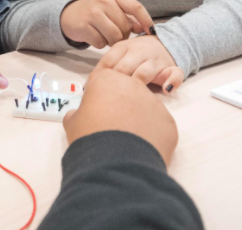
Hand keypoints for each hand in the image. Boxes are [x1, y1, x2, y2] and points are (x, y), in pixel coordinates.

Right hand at [60, 0, 154, 48]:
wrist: (69, 15)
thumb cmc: (96, 14)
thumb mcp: (112, 10)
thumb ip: (129, 18)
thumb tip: (145, 29)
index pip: (136, 7)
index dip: (146, 20)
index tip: (152, 32)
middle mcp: (104, 2)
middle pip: (125, 27)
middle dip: (123, 35)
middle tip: (113, 33)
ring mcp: (93, 13)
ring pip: (114, 37)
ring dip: (112, 41)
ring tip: (105, 36)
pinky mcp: (84, 26)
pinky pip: (101, 43)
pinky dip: (100, 44)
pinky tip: (94, 37)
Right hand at [62, 68, 177, 164]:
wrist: (117, 162)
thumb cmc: (90, 136)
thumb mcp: (72, 123)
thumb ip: (76, 113)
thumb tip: (78, 115)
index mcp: (107, 79)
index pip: (103, 80)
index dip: (98, 95)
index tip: (96, 110)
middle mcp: (133, 84)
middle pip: (126, 91)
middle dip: (120, 104)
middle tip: (112, 126)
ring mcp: (154, 102)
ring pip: (145, 108)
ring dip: (137, 119)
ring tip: (127, 140)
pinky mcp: (168, 120)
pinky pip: (158, 125)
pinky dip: (151, 134)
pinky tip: (142, 147)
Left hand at [97, 35, 183, 92]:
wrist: (165, 43)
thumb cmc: (136, 55)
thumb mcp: (121, 54)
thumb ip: (107, 67)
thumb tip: (86, 87)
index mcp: (123, 47)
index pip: (108, 62)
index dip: (100, 78)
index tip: (93, 92)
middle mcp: (139, 52)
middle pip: (123, 70)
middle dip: (115, 86)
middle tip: (108, 100)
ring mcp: (155, 60)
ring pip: (144, 73)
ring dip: (137, 85)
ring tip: (129, 100)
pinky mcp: (172, 68)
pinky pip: (175, 75)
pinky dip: (171, 82)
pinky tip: (166, 90)